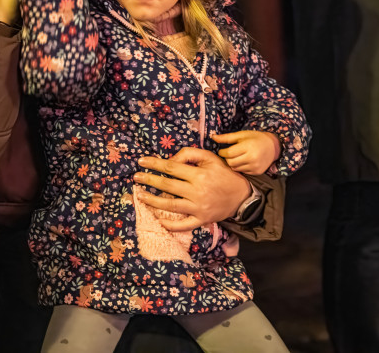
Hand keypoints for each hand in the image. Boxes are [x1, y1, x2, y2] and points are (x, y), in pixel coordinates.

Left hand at [133, 148, 252, 231]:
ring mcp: (198, 208)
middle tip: (136, 177)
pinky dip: (170, 224)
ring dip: (153, 201)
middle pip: (167, 186)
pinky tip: (158, 219)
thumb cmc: (224, 174)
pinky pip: (183, 224)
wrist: (242, 195)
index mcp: (200, 174)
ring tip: (140, 196)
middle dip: (149, 180)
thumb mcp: (210, 157)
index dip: (155, 164)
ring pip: (171, 205)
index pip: (172, 167)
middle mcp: (197, 191)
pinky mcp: (201, 220)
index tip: (142, 161)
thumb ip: (190, 154)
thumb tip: (170, 160)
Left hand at [212, 131, 280, 174]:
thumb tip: (213, 137)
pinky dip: (240, 167)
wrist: (273, 146)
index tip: (222, 150)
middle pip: (231, 162)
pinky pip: (242, 172)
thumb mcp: (242, 135)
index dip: (222, 152)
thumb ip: (227, 137)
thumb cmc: (255, 138)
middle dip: (227, 158)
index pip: (228, 153)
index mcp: (248, 146)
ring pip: (235, 168)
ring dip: (233, 163)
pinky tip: (243, 161)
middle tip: (229, 154)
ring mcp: (255, 166)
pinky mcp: (257, 172)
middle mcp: (252, 158)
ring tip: (236, 157)